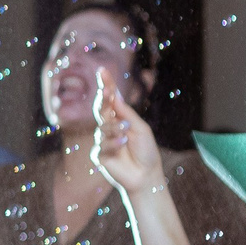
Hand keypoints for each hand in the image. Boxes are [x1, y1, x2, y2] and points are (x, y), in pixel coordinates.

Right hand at [90, 69, 166, 198]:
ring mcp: (102, 141)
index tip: (102, 71)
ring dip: (115, 128)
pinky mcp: (99, 155)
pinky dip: (113, 142)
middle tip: (107, 91)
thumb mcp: (140, 127)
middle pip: (101, 109)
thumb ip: (125, 113)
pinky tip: (123, 143)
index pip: (110, 100)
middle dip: (103, 99)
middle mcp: (109, 128)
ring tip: (126, 132)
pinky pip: (102, 144)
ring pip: (102, 128)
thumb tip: (114, 95)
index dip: (106, 85)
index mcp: (120, 119)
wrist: (146, 174)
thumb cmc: (146, 150)